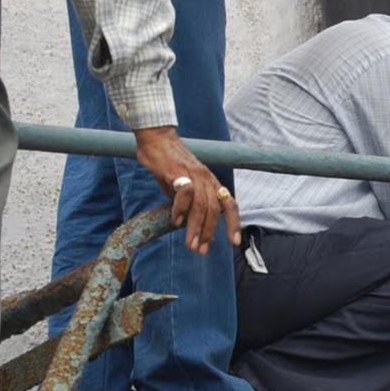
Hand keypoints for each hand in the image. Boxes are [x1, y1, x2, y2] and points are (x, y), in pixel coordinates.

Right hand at [134, 126, 241, 255]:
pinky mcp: (178, 171)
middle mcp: (207, 178)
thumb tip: (190, 225)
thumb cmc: (170, 165)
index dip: (233, 223)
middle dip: (208, 233)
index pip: (229, 204)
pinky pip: (184, 193)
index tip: (233, 243)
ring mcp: (194, 174)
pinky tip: (175, 221)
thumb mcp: (184, 187)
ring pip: (201, 206)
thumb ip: (190, 204)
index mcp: (212, 183)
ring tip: (190, 244)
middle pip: (214, 210)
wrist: (156, 140)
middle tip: (200, 250)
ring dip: (195, 227)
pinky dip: (181, 209)